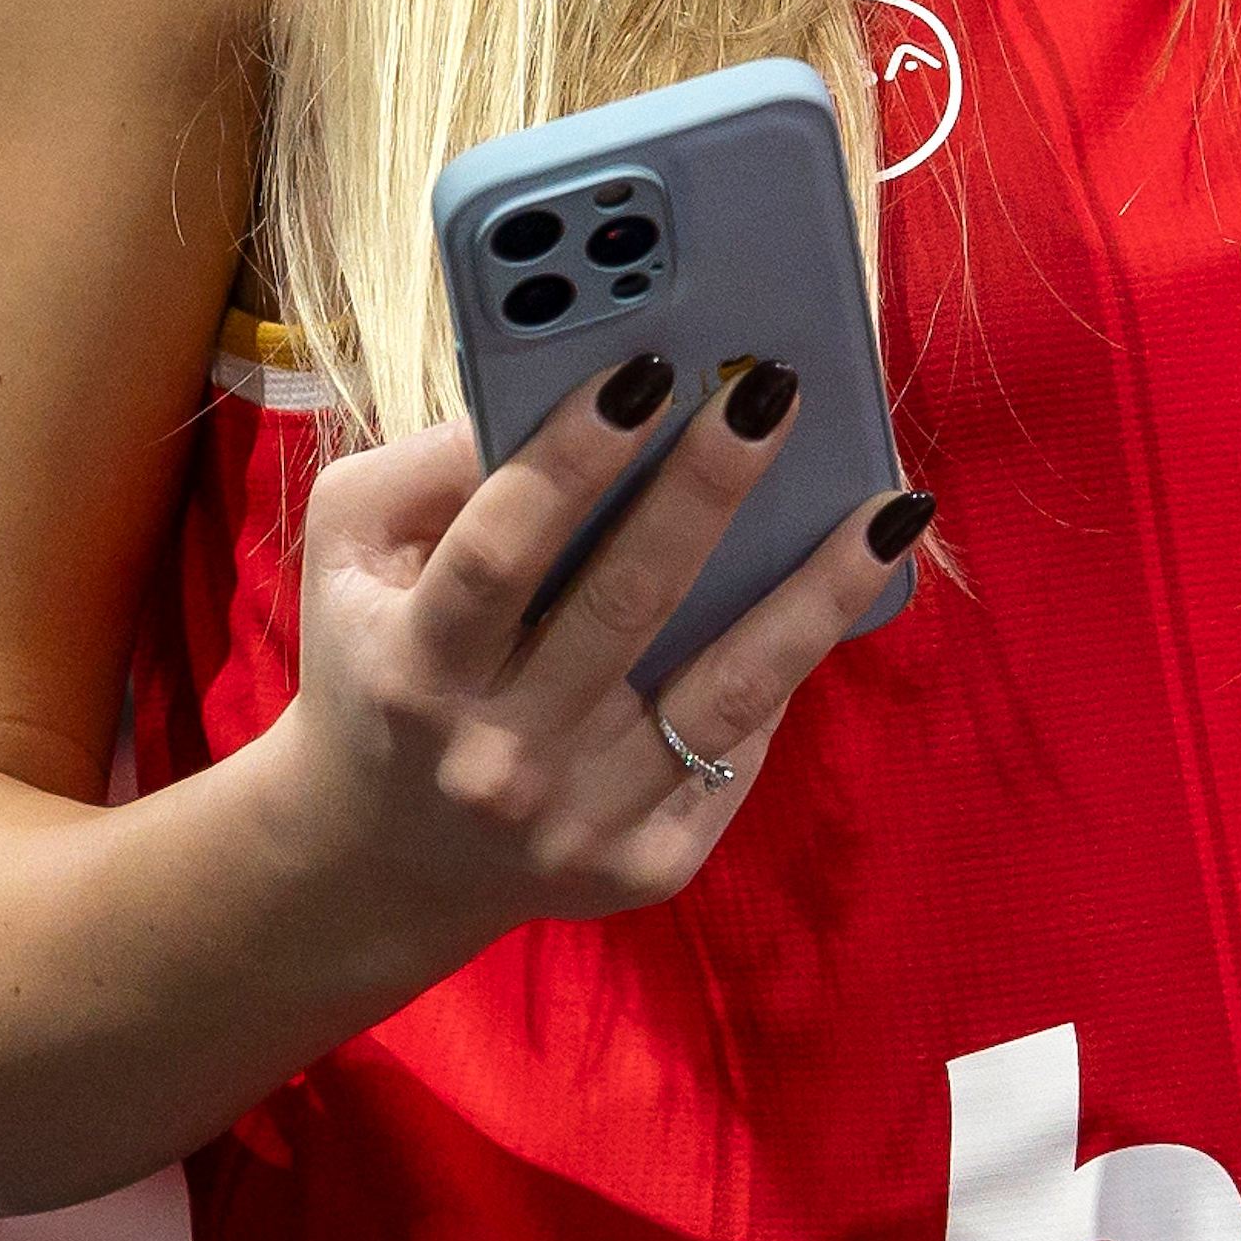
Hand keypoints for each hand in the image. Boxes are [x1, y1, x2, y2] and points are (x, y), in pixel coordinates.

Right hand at [251, 356, 925, 994]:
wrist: (381, 860)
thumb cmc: (375, 664)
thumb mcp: (350, 552)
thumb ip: (427, 467)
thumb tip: (559, 390)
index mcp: (417, 667)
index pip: (498, 553)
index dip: (570, 460)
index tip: (647, 372)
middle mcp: (497, 756)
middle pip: (626, 605)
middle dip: (708, 488)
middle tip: (775, 390)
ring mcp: (579, 822)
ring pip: (722, 691)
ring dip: (817, 592)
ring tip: (890, 508)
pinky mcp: (645, 868)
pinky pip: (736, 753)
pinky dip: (792, 669)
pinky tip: (843, 593)